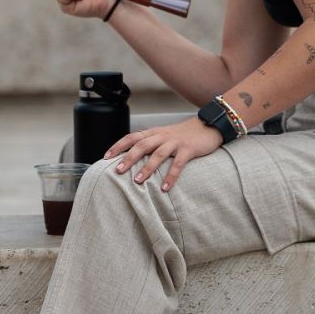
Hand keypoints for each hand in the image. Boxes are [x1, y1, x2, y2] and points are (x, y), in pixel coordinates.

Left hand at [106, 118, 224, 191]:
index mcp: (154, 133)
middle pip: (142, 145)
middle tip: (118, 170)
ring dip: (147, 168)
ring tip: (138, 181)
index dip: (118, 146)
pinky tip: (165, 187)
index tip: (106, 157)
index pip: (132, 137)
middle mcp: (162, 136)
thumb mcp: (164, 135)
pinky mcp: (189, 149)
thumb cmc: (183, 135)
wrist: (208, 125)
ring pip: (158, 154)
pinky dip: (171, 176)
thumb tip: (132, 158)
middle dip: (129, 157)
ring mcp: (176, 142)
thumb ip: (150, 144)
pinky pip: (178, 164)